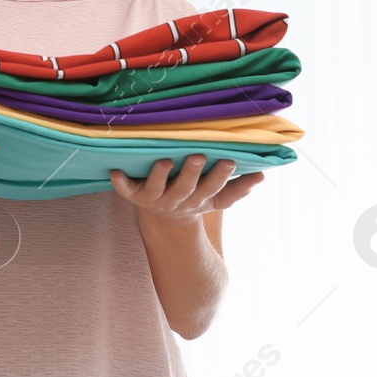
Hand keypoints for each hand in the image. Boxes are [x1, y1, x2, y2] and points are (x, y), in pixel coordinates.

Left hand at [110, 155, 263, 226]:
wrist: (165, 219)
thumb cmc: (196, 198)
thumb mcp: (218, 198)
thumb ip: (238, 189)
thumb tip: (262, 176)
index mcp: (198, 199)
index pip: (212, 188)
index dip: (220, 177)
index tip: (228, 161)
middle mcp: (176, 199)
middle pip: (185, 188)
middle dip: (192, 173)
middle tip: (197, 156)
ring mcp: (155, 199)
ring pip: (157, 188)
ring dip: (159, 176)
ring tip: (164, 161)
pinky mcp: (135, 195)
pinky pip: (125, 191)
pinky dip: (120, 183)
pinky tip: (114, 171)